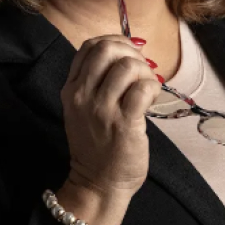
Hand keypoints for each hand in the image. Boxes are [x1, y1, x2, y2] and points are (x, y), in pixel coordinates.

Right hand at [60, 36, 161, 198]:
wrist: (98, 183)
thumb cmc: (96, 143)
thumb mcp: (82, 108)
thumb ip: (96, 79)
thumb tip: (128, 50)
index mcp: (71, 88)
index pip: (90, 46)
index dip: (114, 41)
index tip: (128, 53)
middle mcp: (82, 95)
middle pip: (106, 49)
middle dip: (130, 52)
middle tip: (141, 68)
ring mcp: (102, 110)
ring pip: (127, 66)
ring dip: (145, 71)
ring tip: (148, 85)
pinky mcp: (124, 123)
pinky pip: (142, 88)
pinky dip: (152, 86)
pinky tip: (152, 96)